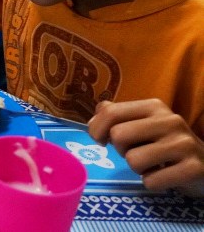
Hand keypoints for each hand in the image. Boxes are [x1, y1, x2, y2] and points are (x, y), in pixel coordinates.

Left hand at [88, 99, 203, 196]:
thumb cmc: (166, 143)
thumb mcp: (143, 123)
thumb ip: (118, 115)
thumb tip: (96, 115)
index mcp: (154, 106)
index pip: (110, 111)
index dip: (96, 129)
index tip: (101, 140)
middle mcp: (170, 120)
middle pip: (118, 136)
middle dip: (120, 150)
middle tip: (135, 153)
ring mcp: (183, 144)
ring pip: (133, 160)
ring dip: (137, 169)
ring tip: (152, 165)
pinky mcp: (193, 168)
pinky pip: (151, 181)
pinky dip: (152, 182)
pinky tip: (165, 176)